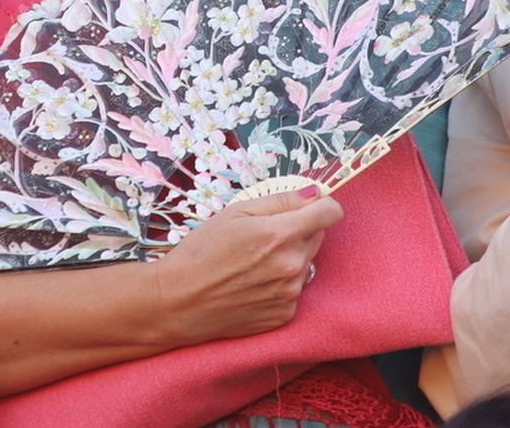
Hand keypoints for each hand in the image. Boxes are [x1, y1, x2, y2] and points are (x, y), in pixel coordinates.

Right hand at [151, 186, 343, 345]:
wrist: (178, 301)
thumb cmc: (201, 251)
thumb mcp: (235, 213)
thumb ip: (280, 200)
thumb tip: (314, 193)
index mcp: (281, 234)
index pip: (330, 213)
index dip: (323, 205)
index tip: (313, 205)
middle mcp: (292, 265)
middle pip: (318, 237)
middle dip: (299, 231)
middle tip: (265, 236)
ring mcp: (290, 294)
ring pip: (306, 264)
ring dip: (290, 259)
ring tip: (254, 264)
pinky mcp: (284, 315)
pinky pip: (294, 290)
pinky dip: (281, 285)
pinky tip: (253, 285)